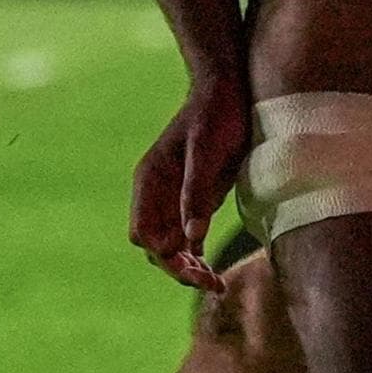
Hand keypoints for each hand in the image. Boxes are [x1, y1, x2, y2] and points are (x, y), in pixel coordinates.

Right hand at [129, 71, 250, 288]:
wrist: (227, 88)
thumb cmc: (216, 115)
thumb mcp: (207, 153)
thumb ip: (197, 194)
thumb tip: (192, 239)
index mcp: (150, 181)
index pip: (144, 233)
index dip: (164, 255)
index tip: (193, 267)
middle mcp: (157, 194)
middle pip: (156, 245)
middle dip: (178, 268)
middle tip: (212, 282)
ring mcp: (175, 197)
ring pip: (172, 246)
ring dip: (188, 268)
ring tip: (217, 284)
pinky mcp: (194, 198)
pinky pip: (188, 237)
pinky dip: (197, 256)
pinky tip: (215, 270)